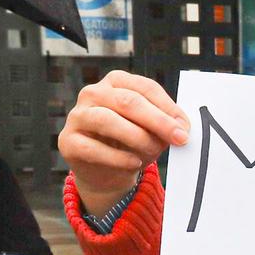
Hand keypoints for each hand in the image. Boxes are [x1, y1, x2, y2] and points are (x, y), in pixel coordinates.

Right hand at [57, 70, 189, 214]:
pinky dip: (117, 157)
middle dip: (157, 120)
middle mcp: (93, 93)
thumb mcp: (152, 131)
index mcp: (116, 82)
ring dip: (137, 137)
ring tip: (154, 150)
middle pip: (127, 101)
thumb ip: (164, 125)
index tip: (185, 127)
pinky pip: (93, 148)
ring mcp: (78, 116)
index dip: (167, 107)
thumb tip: (182, 129)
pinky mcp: (68, 141)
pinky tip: (134, 163)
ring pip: (107, 120)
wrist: (106, 172)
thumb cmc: (132, 144)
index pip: (144, 87)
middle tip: (179, 138)